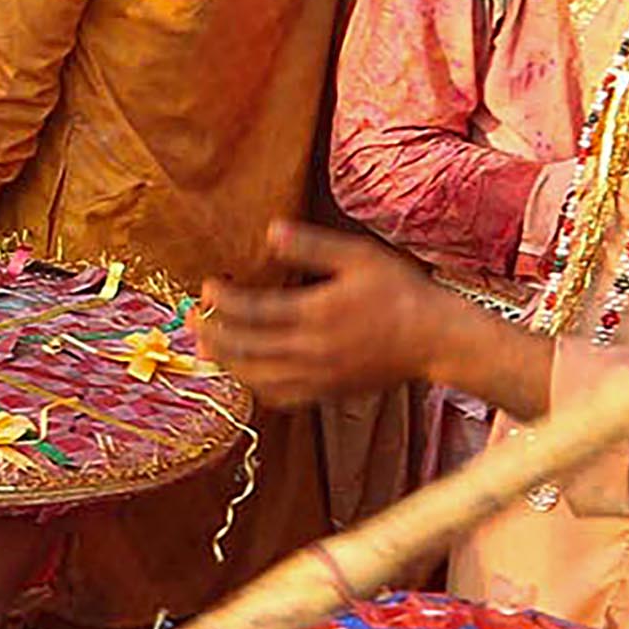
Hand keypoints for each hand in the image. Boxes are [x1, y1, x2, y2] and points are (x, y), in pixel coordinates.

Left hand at [195, 221, 448, 405]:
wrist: (437, 340)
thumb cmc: (401, 293)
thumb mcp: (359, 257)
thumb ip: (312, 246)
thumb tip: (270, 231)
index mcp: (315, 314)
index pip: (251, 311)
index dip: (222, 301)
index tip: (207, 287)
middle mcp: (310, 350)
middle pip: (244, 348)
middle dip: (212, 332)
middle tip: (191, 318)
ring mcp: (317, 377)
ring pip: (256, 376)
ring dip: (226, 361)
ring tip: (207, 345)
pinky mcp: (327, 393)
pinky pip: (279, 397)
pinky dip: (254, 386)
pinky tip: (246, 373)